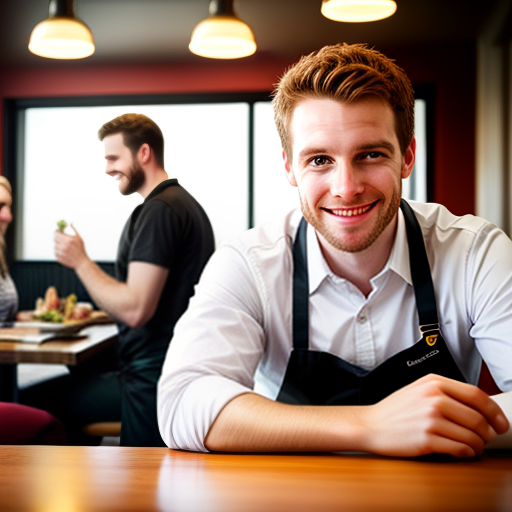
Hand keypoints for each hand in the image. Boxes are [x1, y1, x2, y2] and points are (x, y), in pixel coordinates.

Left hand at [54, 224, 87, 269]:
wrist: (81, 262)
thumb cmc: (81, 250)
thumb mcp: (79, 238)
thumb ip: (72, 230)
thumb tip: (68, 223)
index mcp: (69, 240)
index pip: (56, 233)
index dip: (57, 232)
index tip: (58, 232)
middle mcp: (64, 246)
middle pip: (54, 239)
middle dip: (58, 239)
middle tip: (62, 240)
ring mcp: (60, 253)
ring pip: (55, 246)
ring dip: (58, 246)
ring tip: (65, 248)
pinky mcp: (58, 258)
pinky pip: (55, 253)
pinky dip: (58, 252)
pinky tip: (65, 253)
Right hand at [359, 374, 508, 457]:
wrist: (370, 425)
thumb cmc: (395, 410)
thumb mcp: (419, 389)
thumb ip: (446, 392)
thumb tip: (480, 407)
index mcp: (433, 382)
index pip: (477, 395)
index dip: (495, 412)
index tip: (501, 423)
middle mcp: (433, 398)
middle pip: (478, 418)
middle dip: (488, 432)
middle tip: (486, 438)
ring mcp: (430, 419)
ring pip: (472, 436)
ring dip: (478, 445)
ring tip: (472, 446)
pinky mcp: (427, 439)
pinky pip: (460, 449)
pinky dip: (466, 453)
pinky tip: (461, 451)